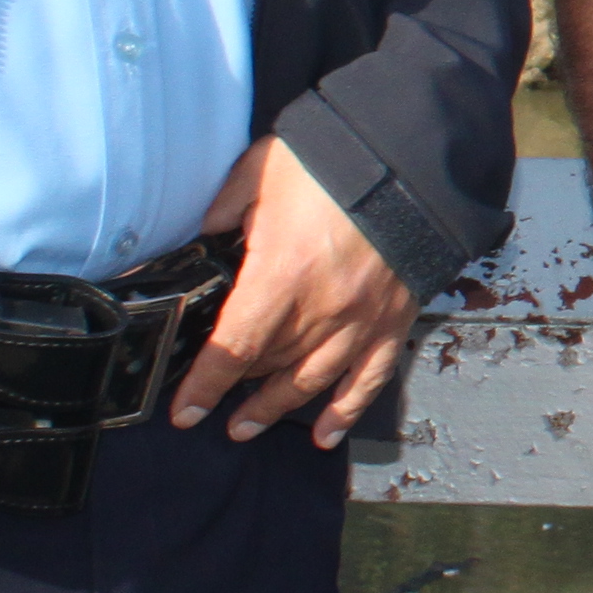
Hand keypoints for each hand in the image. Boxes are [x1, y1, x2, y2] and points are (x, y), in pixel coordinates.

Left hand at [172, 136, 419, 447]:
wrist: (409, 157)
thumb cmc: (332, 163)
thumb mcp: (258, 176)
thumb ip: (222, 215)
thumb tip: (198, 241)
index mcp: (281, 276)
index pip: (232, 350)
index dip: (204, 387)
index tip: (184, 411)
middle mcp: (321, 311)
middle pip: (268, 369)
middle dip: (234, 393)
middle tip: (212, 409)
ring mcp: (361, 321)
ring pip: (311, 383)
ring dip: (276, 408)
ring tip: (247, 427)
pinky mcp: (393, 320)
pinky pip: (369, 379)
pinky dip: (346, 411)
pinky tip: (325, 435)